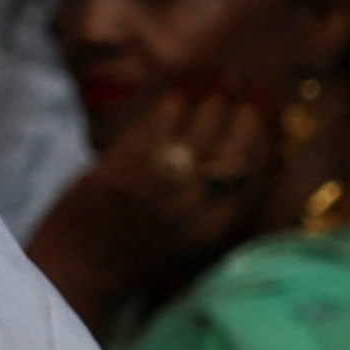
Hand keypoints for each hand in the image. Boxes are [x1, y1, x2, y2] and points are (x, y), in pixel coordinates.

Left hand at [30, 79, 290, 326]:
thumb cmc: (135, 250)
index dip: (267, 136)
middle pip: (236, 146)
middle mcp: (195, 206)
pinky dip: (175, 101)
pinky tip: (178, 93)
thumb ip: (217, 201)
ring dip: (213, 98)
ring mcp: (161, 184)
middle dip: (247, 110)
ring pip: (202, 127)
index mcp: (216, 226)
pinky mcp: (127, 167)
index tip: (268, 112)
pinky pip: (161, 122)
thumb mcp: (191, 237)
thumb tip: (246, 152)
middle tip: (247, 88)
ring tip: (216, 82)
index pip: (257, 171)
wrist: (81, 266)